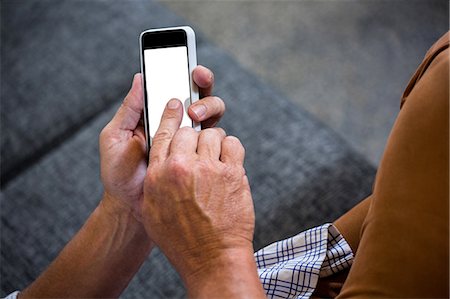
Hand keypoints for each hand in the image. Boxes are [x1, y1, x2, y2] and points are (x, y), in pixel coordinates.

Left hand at [99, 66, 223, 220]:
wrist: (131, 208)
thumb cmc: (119, 173)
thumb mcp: (115, 137)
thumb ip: (129, 109)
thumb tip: (139, 76)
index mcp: (154, 114)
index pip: (172, 87)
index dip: (184, 72)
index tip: (190, 67)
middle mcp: (174, 123)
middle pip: (197, 95)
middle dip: (203, 85)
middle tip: (197, 85)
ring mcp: (188, 139)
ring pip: (209, 113)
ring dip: (208, 106)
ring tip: (195, 115)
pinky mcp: (198, 156)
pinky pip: (213, 139)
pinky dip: (214, 131)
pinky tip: (205, 133)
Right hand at [142, 99, 263, 297]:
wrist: (212, 258)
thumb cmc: (181, 239)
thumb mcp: (154, 209)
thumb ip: (155, 179)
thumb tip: (163, 160)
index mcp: (158, 174)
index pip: (162, 132)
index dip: (170, 114)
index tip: (175, 103)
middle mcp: (181, 167)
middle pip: (189, 130)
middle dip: (195, 137)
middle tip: (200, 150)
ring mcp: (208, 169)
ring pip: (213, 134)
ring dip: (215, 145)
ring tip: (216, 162)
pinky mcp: (232, 173)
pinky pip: (233, 144)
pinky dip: (232, 150)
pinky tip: (229, 164)